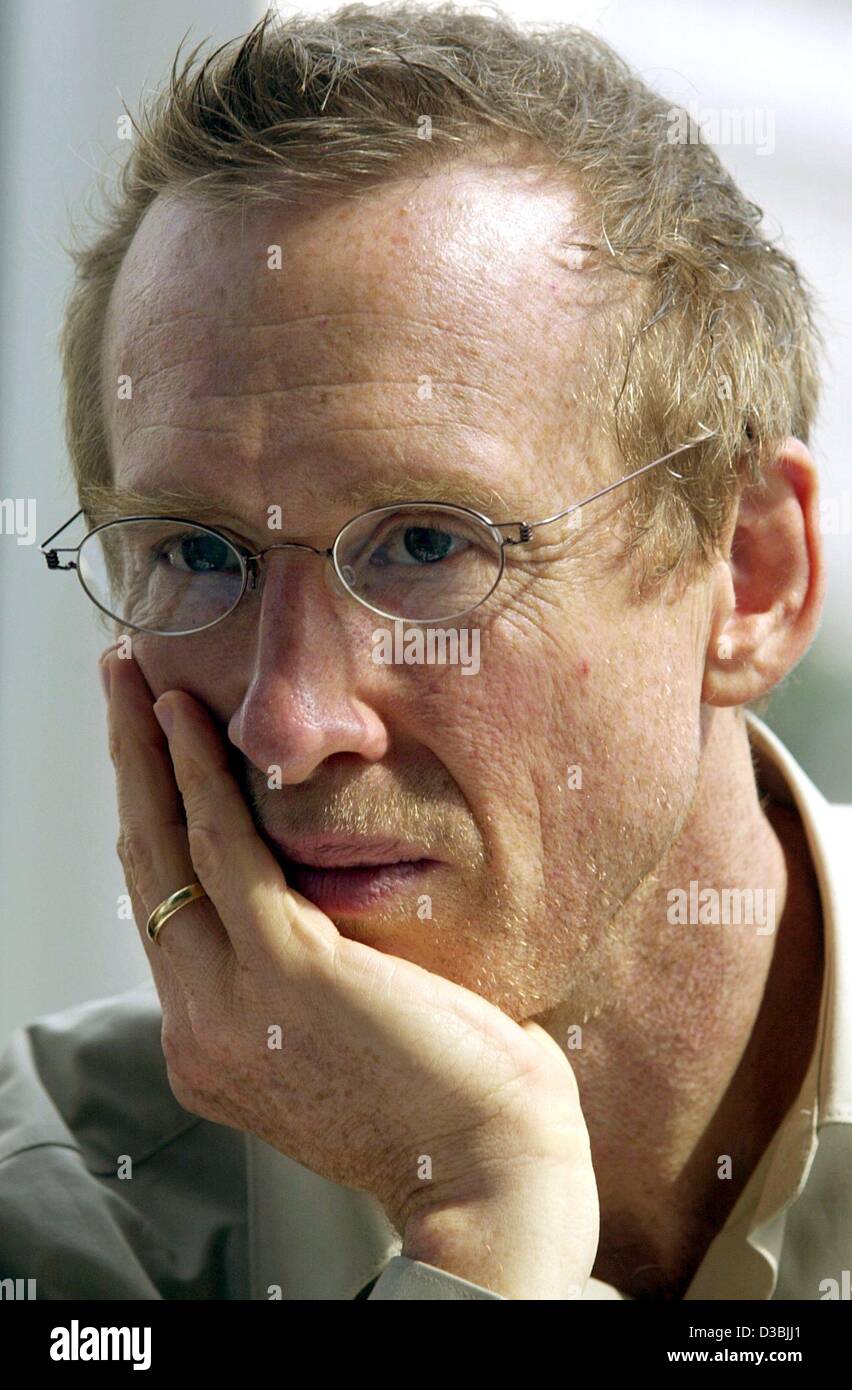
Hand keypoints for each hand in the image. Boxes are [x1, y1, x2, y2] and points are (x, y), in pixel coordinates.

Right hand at [101, 646, 598, 1295]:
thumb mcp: (355, 1038)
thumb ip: (320, 972)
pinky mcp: (286, 969)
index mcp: (220, 1045)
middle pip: (144, 870)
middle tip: (119, 689)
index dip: (151, 823)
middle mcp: (203, 1028)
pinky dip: (199, 777)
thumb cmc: (453, 1110)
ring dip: (146, 752)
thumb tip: (331, 899)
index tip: (149, 758)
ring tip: (137, 681)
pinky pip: (226, 850)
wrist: (496, 1183)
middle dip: (127, 768)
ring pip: (165, 850)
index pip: (167, 914)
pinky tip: (189, 723)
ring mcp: (232, 1003)